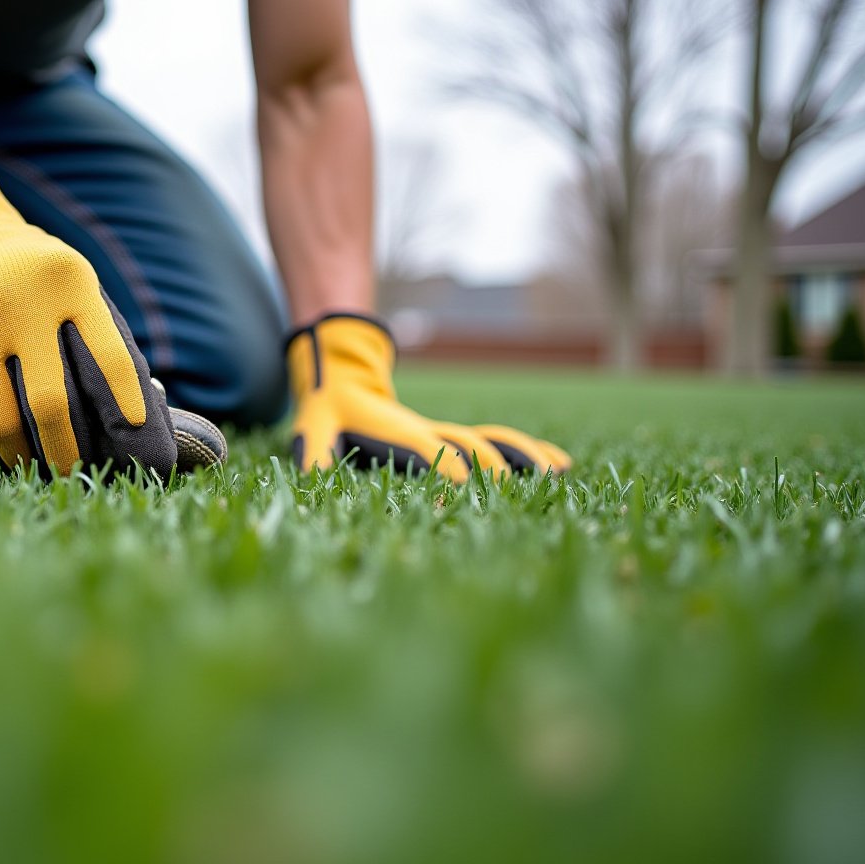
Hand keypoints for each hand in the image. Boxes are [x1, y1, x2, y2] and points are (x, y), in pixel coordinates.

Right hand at [0, 130, 175, 477]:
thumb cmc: (18, 271)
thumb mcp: (67, 276)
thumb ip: (97, 330)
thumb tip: (143, 410)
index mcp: (61, 281)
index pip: (110, 359)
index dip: (126, 406)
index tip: (130, 443)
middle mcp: (5, 299)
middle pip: (43, 410)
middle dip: (59, 456)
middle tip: (64, 474)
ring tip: (10, 464)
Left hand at [286, 313, 570, 479]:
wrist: (344, 373)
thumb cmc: (327, 412)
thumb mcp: (311, 432)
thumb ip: (309, 455)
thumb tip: (303, 477)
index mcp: (396, 434)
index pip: (425, 450)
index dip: (443, 466)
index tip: (466, 487)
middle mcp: (429, 435)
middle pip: (470, 446)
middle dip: (495, 467)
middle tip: (524, 491)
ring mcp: (446, 436)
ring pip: (493, 443)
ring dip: (524, 457)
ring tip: (560, 474)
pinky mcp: (455, 440)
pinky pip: (498, 444)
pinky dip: (529, 454)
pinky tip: (561, 466)